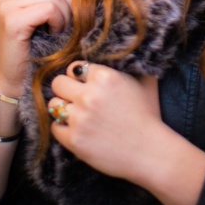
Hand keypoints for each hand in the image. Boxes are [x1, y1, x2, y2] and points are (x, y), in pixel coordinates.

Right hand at [0, 0, 73, 95]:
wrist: (18, 79)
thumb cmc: (37, 45)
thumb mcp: (46, 11)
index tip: (62, 4)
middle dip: (69, 3)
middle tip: (64, 23)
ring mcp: (7, 4)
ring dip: (65, 15)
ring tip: (57, 30)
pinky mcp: (12, 20)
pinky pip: (49, 8)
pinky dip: (58, 22)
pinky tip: (52, 33)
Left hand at [49, 62, 162, 182]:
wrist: (150, 152)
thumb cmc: (149, 117)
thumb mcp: (145, 83)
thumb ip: (132, 65)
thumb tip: (126, 52)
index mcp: (104, 77)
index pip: (75, 67)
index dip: (80, 76)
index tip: (86, 85)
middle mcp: (88, 95)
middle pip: (58, 83)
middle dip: (67, 89)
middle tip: (78, 99)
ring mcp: (79, 118)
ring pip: (54, 104)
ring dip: (64, 109)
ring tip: (78, 115)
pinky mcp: (74, 140)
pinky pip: (55, 127)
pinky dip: (64, 129)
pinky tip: (78, 130)